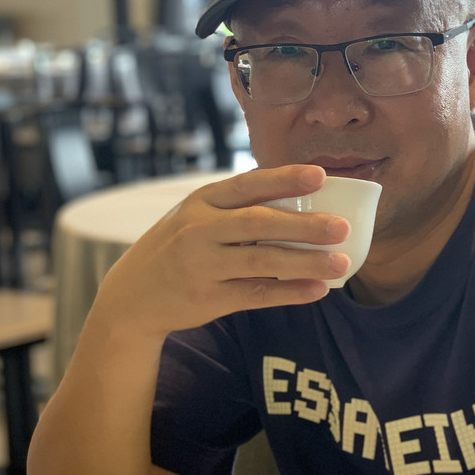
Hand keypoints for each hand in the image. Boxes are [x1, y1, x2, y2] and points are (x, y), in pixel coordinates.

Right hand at [92, 164, 350, 338]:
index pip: (247, 185)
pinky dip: (289, 293)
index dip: (284, 179)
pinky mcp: (208, 298)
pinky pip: (256, 295)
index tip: (320, 176)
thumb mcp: (195, 217)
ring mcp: (202, 266)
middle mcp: (199, 230)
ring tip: (342, 263)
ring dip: (305, 262)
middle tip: (342, 227)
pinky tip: (317, 290)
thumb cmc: (179, 249)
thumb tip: (303, 202)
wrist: (132, 296)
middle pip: (259, 224)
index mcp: (201, 202)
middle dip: (304, 225)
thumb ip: (237, 209)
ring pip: (262, 262)